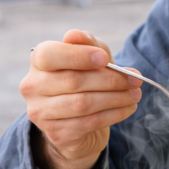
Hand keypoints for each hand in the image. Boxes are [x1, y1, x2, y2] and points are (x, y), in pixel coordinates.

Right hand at [20, 29, 141, 168]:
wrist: (77, 123)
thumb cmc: (84, 81)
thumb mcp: (90, 58)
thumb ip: (87, 44)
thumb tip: (76, 35)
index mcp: (38, 61)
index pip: (50, 55)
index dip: (78, 56)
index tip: (105, 59)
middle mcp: (32, 87)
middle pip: (73, 81)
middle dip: (109, 80)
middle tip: (135, 80)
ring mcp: (40, 113)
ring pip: (82, 104)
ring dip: (115, 98)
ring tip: (135, 94)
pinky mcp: (56, 134)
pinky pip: (89, 123)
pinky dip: (113, 114)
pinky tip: (127, 108)